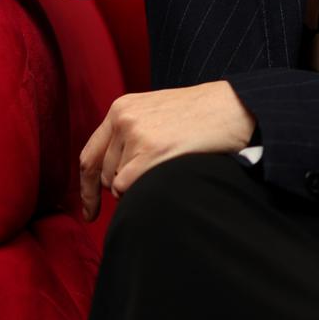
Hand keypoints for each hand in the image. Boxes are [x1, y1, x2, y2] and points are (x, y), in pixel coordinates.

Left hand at [78, 80, 257, 222]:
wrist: (232, 107)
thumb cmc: (200, 116)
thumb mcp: (155, 114)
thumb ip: (130, 135)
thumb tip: (113, 177)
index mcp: (121, 108)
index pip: (90, 155)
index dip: (86, 188)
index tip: (89, 212)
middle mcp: (123, 119)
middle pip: (104, 175)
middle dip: (121, 187)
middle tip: (152, 176)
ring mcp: (135, 134)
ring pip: (117, 183)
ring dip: (137, 186)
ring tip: (166, 164)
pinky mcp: (150, 150)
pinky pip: (128, 186)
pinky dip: (141, 190)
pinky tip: (165, 172)